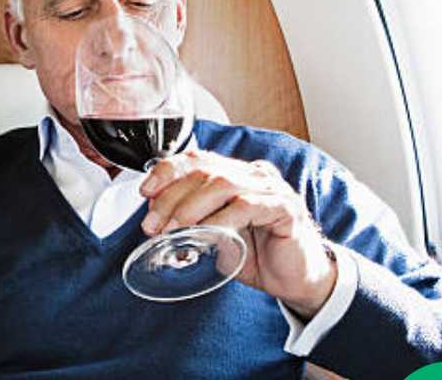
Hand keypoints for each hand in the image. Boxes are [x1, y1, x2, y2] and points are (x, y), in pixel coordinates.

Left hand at [140, 149, 336, 317]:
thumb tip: (158, 221)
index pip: (196, 159)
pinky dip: (222, 219)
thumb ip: (193, 223)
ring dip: (191, 207)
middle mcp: (253, 175)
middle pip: (204, 170)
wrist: (297, 281)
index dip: (167, 172)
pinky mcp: (286, 208)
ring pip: (223, 183)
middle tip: (153, 224)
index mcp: (235, 174)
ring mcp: (271, 189)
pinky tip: (208, 233)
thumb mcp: (216, 236)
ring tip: (174, 228)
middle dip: (171, 196)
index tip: (145, 192)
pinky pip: (248, 206)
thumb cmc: (258, 255)